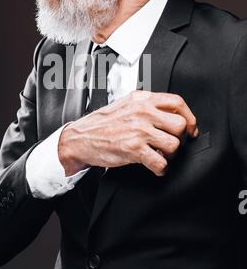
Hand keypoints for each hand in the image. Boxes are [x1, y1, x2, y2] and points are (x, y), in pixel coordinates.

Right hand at [58, 91, 197, 176]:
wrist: (80, 138)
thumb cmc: (102, 123)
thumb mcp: (125, 105)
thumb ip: (147, 106)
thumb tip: (171, 114)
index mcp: (141, 99)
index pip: (177, 102)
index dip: (189, 117)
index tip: (190, 128)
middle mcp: (142, 112)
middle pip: (180, 124)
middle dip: (180, 138)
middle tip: (172, 144)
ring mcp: (138, 130)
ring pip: (174, 144)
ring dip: (171, 155)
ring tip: (161, 156)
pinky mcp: (133, 149)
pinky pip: (160, 162)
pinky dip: (161, 169)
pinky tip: (155, 167)